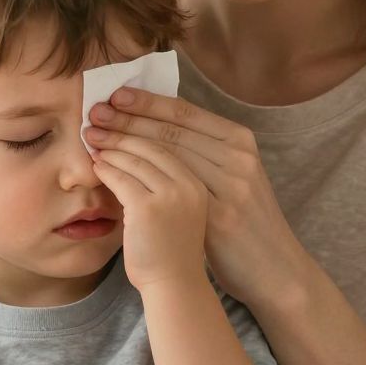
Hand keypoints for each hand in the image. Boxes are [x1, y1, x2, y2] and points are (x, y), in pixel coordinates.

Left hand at [85, 89, 311, 312]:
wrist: (273, 269)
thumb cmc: (246, 225)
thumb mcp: (236, 179)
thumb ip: (209, 154)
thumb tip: (165, 129)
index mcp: (240, 143)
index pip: (186, 114)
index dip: (148, 103)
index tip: (116, 95)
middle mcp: (236, 160)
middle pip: (170, 132)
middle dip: (128, 119)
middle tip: (94, 111)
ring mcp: (226, 188)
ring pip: (162, 157)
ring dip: (121, 144)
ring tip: (92, 137)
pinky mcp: (213, 217)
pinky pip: (159, 187)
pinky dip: (125, 174)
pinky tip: (104, 169)